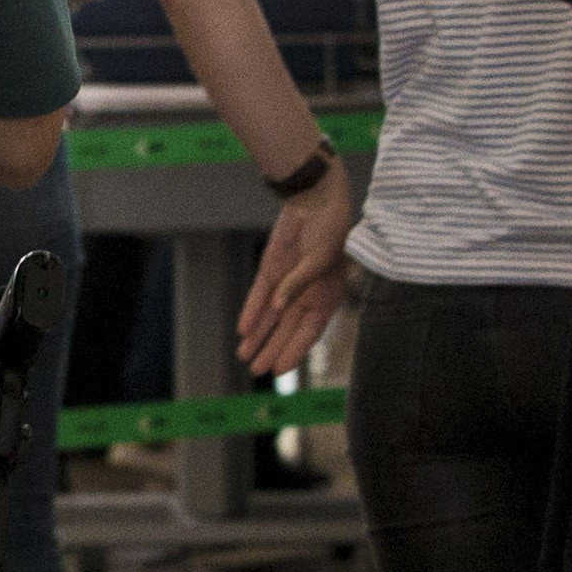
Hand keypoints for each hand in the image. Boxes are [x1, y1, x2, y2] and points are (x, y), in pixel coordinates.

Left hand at [236, 171, 355, 377]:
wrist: (314, 200)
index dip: (294, 352)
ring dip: (257, 336)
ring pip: (269, 317)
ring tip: (243, 357)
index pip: (308, 333)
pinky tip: (242, 329)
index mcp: (326, 298)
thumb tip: (280, 308)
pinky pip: (258, 296)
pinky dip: (251, 312)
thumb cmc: (328, 231)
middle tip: (255, 370)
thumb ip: (298, 285)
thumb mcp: (318, 259)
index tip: (279, 370)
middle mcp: (305, 296)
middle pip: (285, 330)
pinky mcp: (271, 270)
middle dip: (270, 350)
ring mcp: (286, 284)